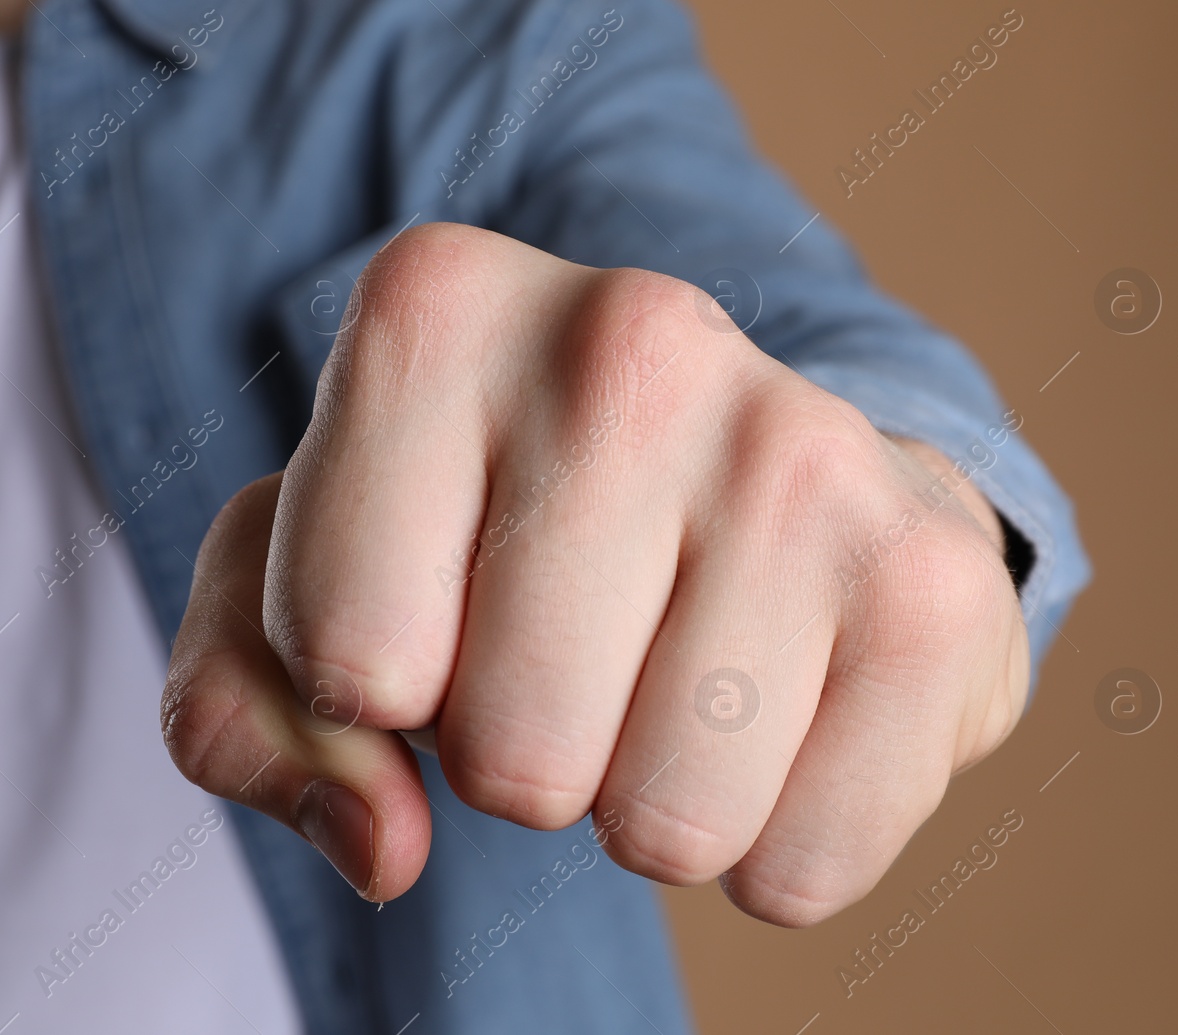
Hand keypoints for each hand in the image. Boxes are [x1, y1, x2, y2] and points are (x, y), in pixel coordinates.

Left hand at [161, 223, 1028, 924]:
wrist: (763, 474)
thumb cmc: (500, 528)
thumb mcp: (304, 581)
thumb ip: (243, 708)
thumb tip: (382, 845)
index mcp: (435, 309)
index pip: (346, 660)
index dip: (375, 686)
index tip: (437, 600)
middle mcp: (631, 336)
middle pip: (509, 757)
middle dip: (522, 754)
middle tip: (577, 647)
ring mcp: (803, 448)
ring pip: (661, 826)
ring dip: (647, 801)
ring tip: (678, 670)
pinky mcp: (935, 582)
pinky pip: (799, 867)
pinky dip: (770, 846)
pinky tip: (782, 711)